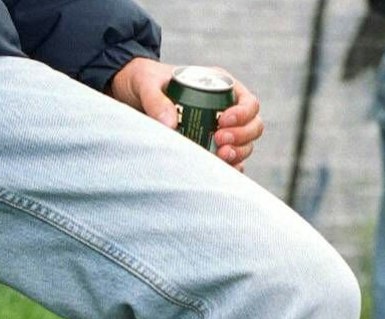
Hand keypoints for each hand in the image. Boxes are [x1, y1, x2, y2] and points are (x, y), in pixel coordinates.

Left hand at [110, 57, 264, 168]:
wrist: (130, 95)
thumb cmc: (142, 81)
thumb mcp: (146, 84)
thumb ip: (155, 100)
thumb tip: (171, 125)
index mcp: (220, 86)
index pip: (248, 102)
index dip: (243, 114)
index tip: (222, 122)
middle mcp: (226, 108)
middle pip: (253, 126)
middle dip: (243, 137)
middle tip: (220, 141)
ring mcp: (220, 130)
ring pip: (246, 145)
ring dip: (239, 153)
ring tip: (220, 156)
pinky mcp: (209, 148)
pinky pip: (230, 161)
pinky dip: (230, 168)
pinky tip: (219, 171)